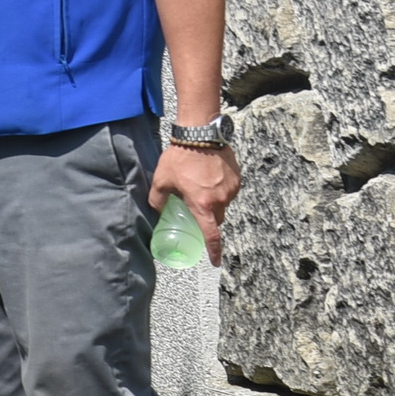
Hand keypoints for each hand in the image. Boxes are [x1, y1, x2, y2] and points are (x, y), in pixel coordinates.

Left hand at [148, 140, 241, 266]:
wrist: (200, 134)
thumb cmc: (179, 157)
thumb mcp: (161, 181)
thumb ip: (158, 200)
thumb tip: (158, 210)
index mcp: (202, 205)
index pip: (211, 235)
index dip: (214, 251)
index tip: (215, 261)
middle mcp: (220, 200)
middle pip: (217, 219)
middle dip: (208, 217)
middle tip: (196, 206)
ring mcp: (231, 189)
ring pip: (224, 203)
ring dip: (214, 200)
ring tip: (201, 183)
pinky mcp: (237, 178)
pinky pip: (229, 190)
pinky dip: (220, 188)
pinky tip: (209, 175)